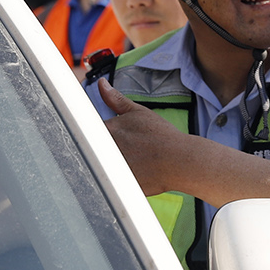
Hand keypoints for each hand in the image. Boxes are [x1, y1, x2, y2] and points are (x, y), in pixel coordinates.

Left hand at [98, 78, 192, 195]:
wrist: (179, 161)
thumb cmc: (161, 136)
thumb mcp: (139, 112)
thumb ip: (116, 100)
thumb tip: (102, 84)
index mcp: (106, 130)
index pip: (89, 130)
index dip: (100, 134)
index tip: (113, 137)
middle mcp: (104, 150)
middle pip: (93, 149)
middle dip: (103, 149)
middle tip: (127, 151)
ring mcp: (110, 169)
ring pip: (101, 166)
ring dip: (110, 164)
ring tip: (133, 163)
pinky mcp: (117, 185)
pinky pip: (110, 183)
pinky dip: (117, 180)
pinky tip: (135, 176)